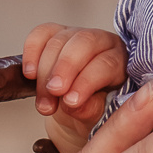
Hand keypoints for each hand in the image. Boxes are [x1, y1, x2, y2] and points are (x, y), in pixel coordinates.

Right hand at [24, 23, 127, 152]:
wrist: (78, 110)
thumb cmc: (94, 111)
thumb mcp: (99, 118)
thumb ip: (92, 110)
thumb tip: (75, 104)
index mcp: (122, 62)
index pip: (106, 64)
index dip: (87, 82)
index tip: (71, 102)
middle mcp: (103, 43)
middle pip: (84, 43)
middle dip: (65, 68)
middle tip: (54, 92)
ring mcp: (78, 36)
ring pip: (60, 40)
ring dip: (45, 71)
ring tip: (44, 101)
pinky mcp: (55, 35)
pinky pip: (41, 34)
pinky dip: (32, 52)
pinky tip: (30, 74)